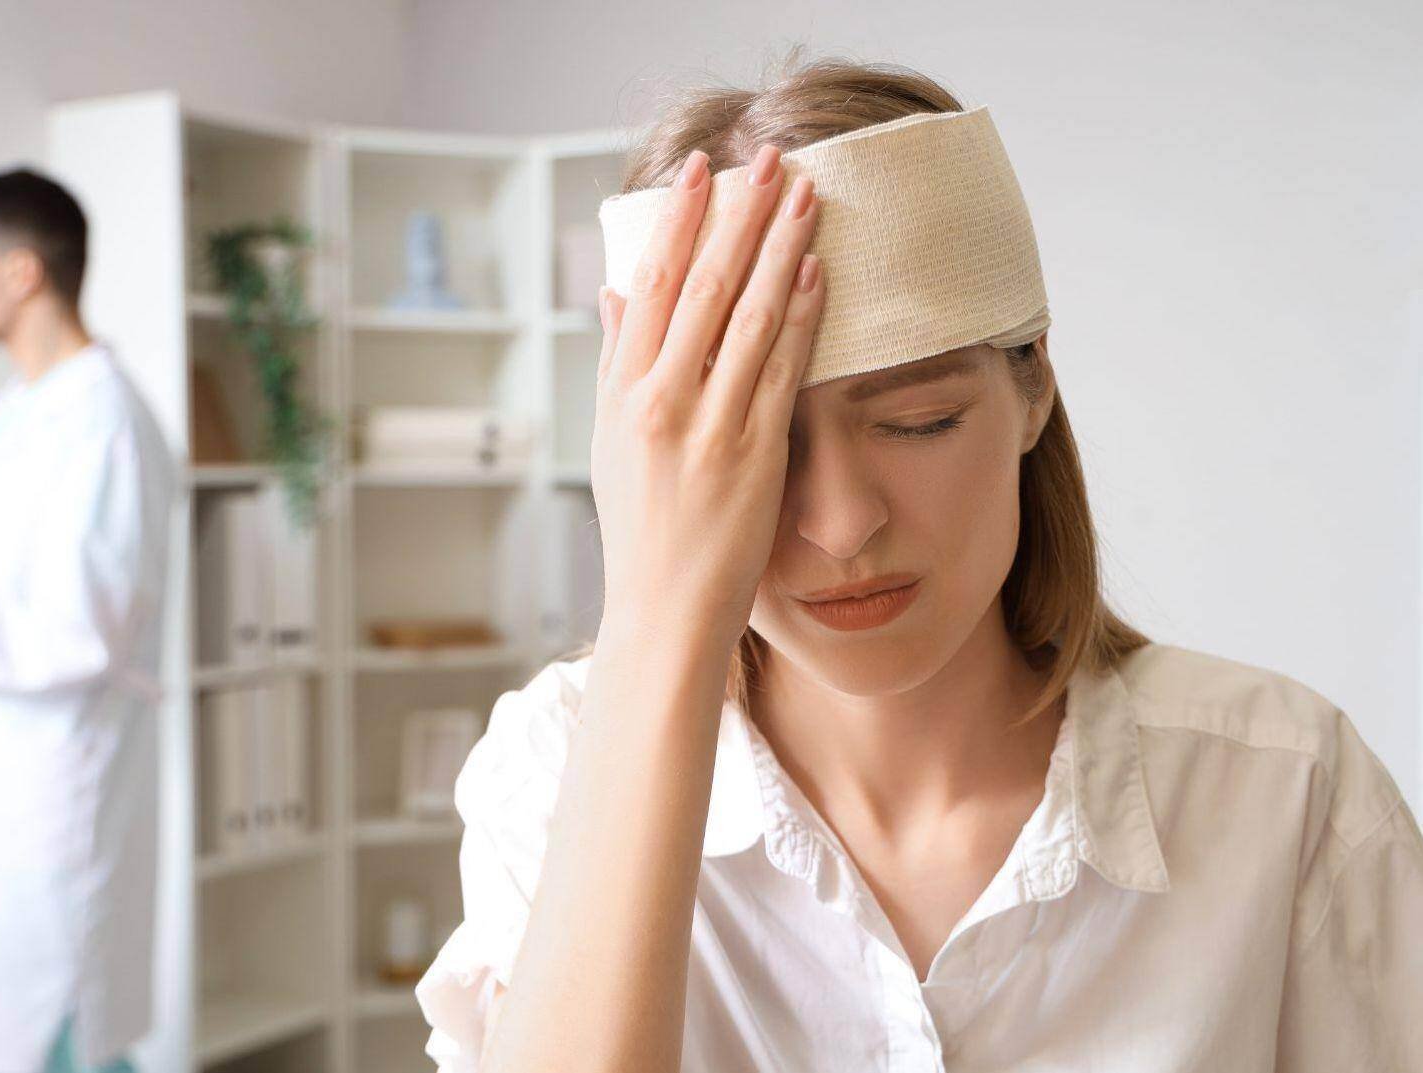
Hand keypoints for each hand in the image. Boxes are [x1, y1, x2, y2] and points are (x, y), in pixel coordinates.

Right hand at [591, 144, 823, 651]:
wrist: (661, 610)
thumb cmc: (640, 529)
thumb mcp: (612, 441)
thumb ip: (617, 362)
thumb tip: (614, 291)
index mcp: (622, 393)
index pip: (650, 285)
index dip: (678, 223)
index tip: (702, 171)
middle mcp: (659, 401)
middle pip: (702, 286)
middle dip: (739, 215)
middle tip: (769, 157)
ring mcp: (706, 427)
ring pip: (745, 316)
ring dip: (778, 247)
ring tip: (805, 193)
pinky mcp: (752, 455)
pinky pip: (779, 370)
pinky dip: (799, 314)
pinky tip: (817, 270)